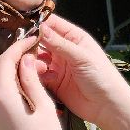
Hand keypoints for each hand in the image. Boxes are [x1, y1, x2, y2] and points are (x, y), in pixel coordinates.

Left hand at [0, 36, 66, 129]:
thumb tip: (24, 60)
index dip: (19, 46)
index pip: (6, 60)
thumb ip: (31, 80)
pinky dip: (0, 87)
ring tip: (25, 72)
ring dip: (5, 73)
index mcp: (2, 94)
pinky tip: (18, 91)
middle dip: (12, 59)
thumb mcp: (44, 106)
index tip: (32, 40)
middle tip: (32, 56)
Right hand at [34, 15, 129, 129]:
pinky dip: (35, 75)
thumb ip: (60, 44)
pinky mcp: (53, 82)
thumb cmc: (101, 76)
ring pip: (37, 58)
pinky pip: (38, 75)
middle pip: (41, 40)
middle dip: (31, 43)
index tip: (24, 26)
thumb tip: (41, 27)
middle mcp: (64, 50)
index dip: (38, 23)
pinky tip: (42, 78)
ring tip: (31, 64)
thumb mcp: (81, 57)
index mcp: (74, 38)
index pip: (53, 24)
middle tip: (22, 48)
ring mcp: (58, 65)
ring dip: (32, 60)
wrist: (107, 106)